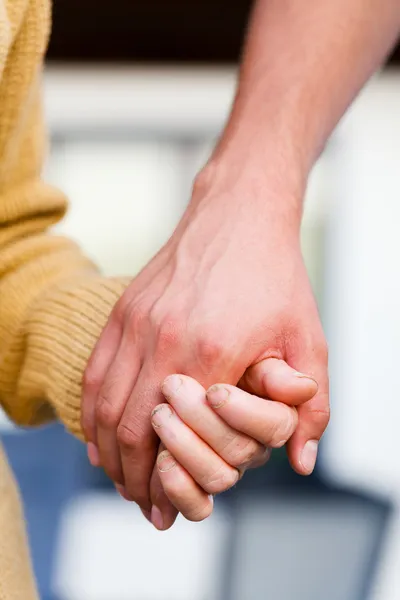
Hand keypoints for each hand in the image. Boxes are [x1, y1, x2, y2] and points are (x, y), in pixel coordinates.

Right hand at [82, 168, 328, 515]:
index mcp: (210, 352)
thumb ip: (310, 404)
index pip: (170, 437)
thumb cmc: (274, 277)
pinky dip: (93, 411)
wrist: (239, 216)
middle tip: (141, 502)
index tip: (166, 507)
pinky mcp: (125, 310)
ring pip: (104, 403)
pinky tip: (101, 435)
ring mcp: (137, 322)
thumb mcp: (307, 338)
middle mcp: (162, 338)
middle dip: (131, 476)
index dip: (162, 481)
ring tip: (119, 478)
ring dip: (108, 449)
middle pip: (128, 428)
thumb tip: (303, 461)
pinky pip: (96, 371)